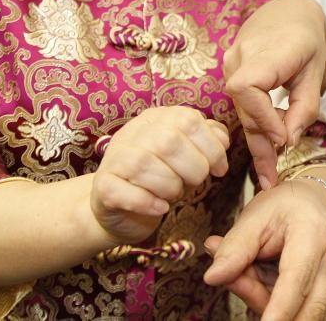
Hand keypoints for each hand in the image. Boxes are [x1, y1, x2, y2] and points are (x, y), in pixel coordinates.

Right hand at [90, 106, 229, 242]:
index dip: (211, 147)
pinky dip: (147, 202)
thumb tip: (222, 139)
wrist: (122, 207)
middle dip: (193, 168)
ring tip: (174, 194)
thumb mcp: (189, 155)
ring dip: (170, 186)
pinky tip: (160, 208)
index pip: (189, 120)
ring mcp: (114, 158)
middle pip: (169, 141)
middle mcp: (133, 132)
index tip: (219, 169)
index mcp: (158, 118)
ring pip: (144, 164)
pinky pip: (123, 192)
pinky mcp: (102, 187)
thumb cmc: (162, 177)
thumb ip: (208, 140)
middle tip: (194, 183)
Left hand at [204, 178, 325, 319]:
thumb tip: (212, 277)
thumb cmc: (281, 210)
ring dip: (279, 311)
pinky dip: (287, 311)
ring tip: (257, 276)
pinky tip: (269, 285)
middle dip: (284, 319)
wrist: (310, 205)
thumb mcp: (254, 218)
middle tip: (256, 308)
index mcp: (312, 234)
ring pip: (314, 315)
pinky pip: (318, 316)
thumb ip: (234, 248)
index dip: (280, 308)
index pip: (297, 278)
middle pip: (315, 306)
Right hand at [223, 0, 325, 187]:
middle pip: (244, 108)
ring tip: (269, 175)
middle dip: (259, 143)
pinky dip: (255, 127)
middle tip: (272, 179)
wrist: (288, 15)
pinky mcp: (230, 73)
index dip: (262, 117)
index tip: (284, 140)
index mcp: (265, 50)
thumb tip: (288, 142)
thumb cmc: (307, 41)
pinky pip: (241, 105)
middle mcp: (240, 56)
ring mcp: (230, 63)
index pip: (247, 88)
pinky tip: (265, 154)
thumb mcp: (316, 72)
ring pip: (241, 111)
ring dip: (256, 140)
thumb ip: (305, 107)